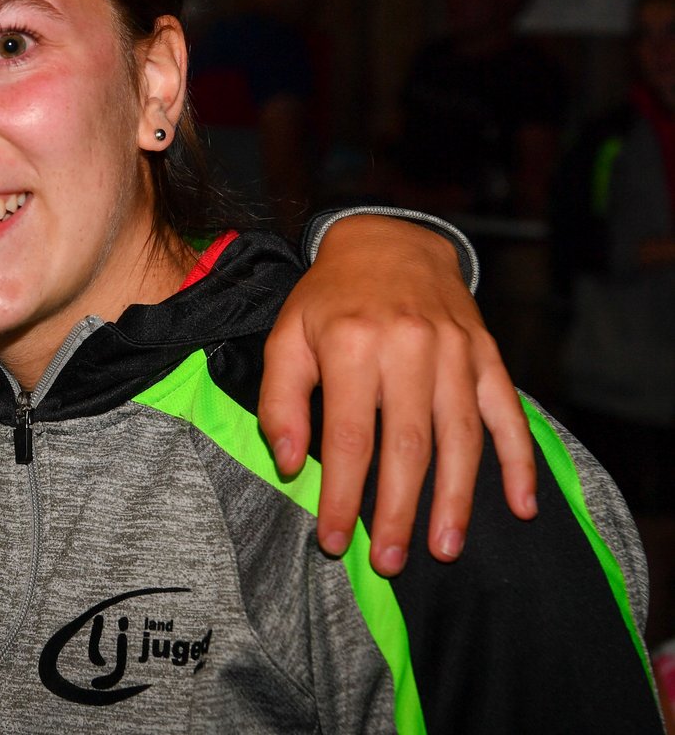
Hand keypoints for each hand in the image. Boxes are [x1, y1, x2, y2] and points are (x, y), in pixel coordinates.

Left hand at [258, 215, 537, 576]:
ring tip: (444, 548)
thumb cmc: (329, 301)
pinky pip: (508, 413)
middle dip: (398, 511)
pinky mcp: (488, 355)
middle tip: (391, 561)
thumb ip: (280, 401)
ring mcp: (455, 351)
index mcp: (351, 344)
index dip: (342, 495)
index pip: (348, 437)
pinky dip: (520, 461)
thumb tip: (290, 464)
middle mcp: (408, 347)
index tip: (335, 540)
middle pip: (407, 446)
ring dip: (456, 499)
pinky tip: (521, 505)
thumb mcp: (286, 337)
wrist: (388, 241)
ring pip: (461, 438)